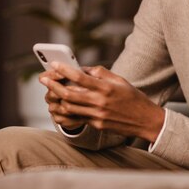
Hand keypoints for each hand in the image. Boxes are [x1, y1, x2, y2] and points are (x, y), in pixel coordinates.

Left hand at [40, 62, 164, 142]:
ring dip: (56, 98)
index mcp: (107, 87)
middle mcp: (100, 102)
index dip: (64, 70)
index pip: (80, 77)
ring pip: (69, 107)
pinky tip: (60, 105)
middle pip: (69, 94)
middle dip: (53, 85)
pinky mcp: (96, 125)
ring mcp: (97, 115)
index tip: (54, 64)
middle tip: (44, 79)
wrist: (144, 120)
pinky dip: (66, 111)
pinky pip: (76, 117)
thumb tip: (82, 68)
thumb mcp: (119, 80)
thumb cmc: (133, 97)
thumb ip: (100, 73)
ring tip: (49, 91)